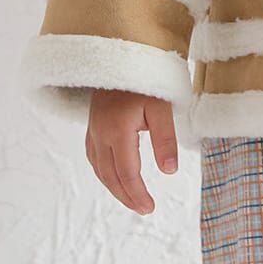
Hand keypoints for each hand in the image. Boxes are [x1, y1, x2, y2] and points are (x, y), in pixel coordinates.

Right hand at [86, 90, 178, 214]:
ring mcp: (93, 130)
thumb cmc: (146, 80)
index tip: (150, 207)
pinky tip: (114, 176)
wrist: (122, 54)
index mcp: (117, 130)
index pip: (127, 173)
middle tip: (144, 209)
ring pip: (99, 169)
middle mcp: (100, 133)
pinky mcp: (92, 125)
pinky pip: (94, 157)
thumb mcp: (162, 107)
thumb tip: (170, 172)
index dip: (137, 193)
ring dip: (114, 187)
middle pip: (110, 176)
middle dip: (126, 195)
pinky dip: (104, 173)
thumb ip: (165, 139)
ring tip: (131, 198)